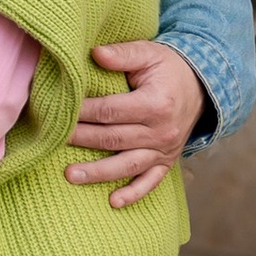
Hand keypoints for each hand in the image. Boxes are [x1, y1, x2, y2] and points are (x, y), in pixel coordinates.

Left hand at [67, 40, 210, 208]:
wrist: (202, 86)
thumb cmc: (169, 67)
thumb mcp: (149, 53)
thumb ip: (123, 54)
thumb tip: (94, 53)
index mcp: (156, 103)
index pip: (111, 110)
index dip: (84, 111)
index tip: (61, 111)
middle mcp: (162, 131)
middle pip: (114, 139)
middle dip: (82, 140)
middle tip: (53, 140)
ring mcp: (165, 149)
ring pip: (127, 165)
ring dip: (98, 173)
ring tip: (70, 176)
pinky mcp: (167, 161)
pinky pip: (151, 182)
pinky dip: (134, 193)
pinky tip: (113, 202)